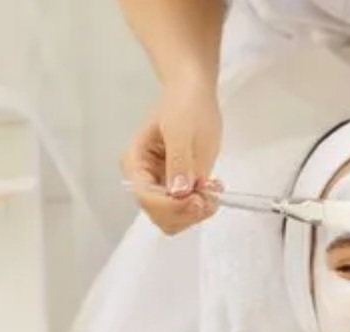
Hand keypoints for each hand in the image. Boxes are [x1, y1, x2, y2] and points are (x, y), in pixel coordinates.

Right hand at [121, 79, 222, 234]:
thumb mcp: (183, 131)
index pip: (147, 199)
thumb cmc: (185, 105)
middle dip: (187, 212)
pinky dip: (202, 205)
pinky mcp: (177, 188)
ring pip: (175, 218)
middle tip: (211, 193)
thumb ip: (180, 162)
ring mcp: (160, 186)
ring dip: (197, 211)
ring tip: (213, 188)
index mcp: (135, 164)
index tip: (198, 198)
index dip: (174, 206)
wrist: (193, 94)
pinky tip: (212, 187)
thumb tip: (178, 192)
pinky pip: (187, 210)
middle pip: (160, 216)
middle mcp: (143, 180)